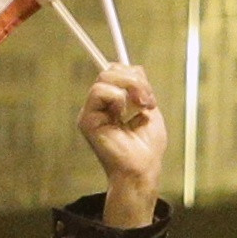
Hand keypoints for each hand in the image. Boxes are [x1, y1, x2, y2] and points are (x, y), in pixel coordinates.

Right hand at [78, 66, 165, 227]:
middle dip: (134, 80)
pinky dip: (116, 98)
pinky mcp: (87, 119)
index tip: (148, 94)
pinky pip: (99, 92)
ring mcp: (92, 111)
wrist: (143, 168)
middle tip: (147, 100)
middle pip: (110, 70)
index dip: (132, 74)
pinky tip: (123, 114)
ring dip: (129, 87)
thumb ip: (140, 88)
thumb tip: (135, 69)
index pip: (116, 72)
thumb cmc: (147, 147)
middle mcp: (100, 105)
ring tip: (140, 106)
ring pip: (105, 77)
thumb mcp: (149, 109)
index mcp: (113, 102)